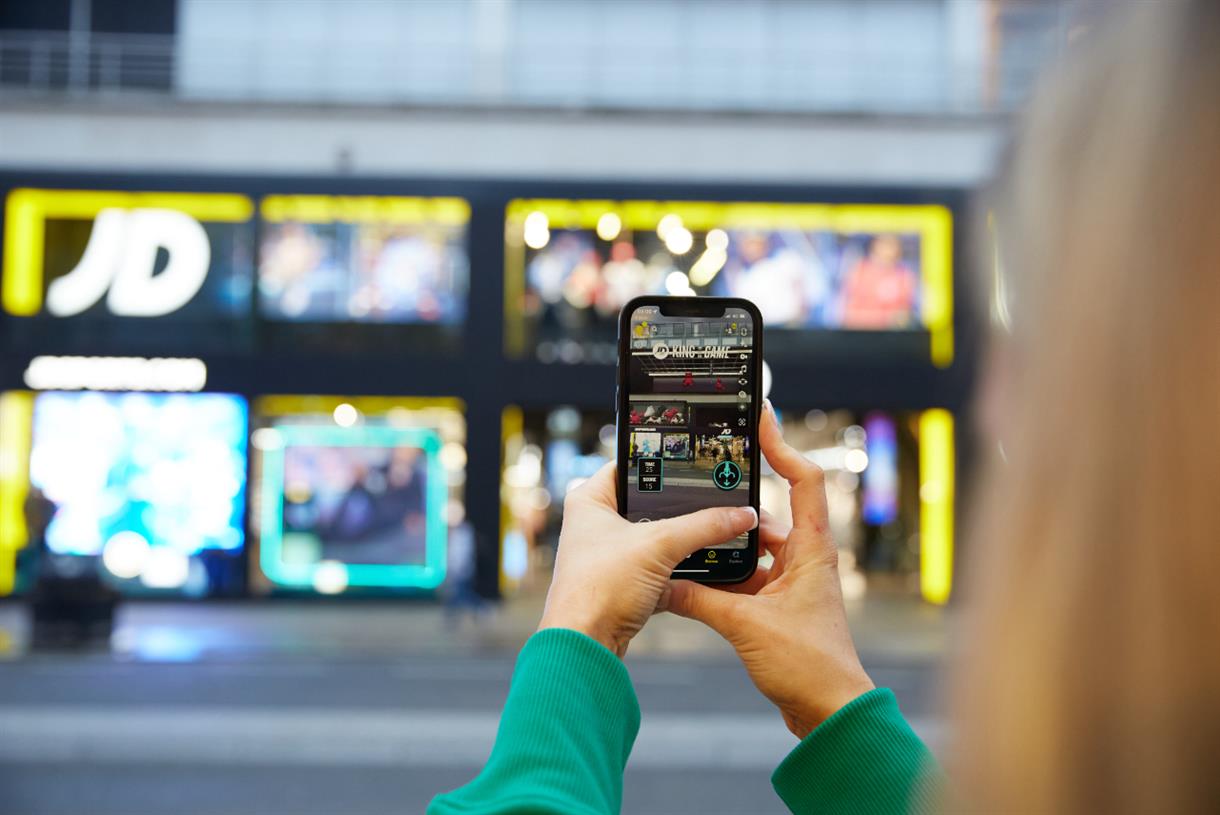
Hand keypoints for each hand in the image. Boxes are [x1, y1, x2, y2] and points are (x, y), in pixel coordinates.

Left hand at [539, 462, 757, 657]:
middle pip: (650, 504)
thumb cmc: (597, 589)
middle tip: (716, 497)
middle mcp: (596, 525)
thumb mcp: (658, 546)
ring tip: (718, 530)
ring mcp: (611, 556)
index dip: (661, 461)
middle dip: (683, 507)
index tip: (694, 460)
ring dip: (685, 541)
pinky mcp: (624, 584)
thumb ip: (704, 526)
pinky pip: (661, 569)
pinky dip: (683, 571)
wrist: (584, 646)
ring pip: (658, 539)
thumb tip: (739, 514)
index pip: (629, 464)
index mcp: (591, 500)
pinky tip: (709, 568)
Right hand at [667, 401, 874, 738]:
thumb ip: (700, 600)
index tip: (758, 420)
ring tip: (689, 535)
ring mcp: (792, 581)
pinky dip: (722, 576)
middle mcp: (804, 558)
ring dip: (724, 546)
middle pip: (767, 511)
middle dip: (733, 502)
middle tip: (702, 482)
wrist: (829, 710)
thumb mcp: (745, 626)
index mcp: (811, 549)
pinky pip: (746, 576)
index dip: (782, 445)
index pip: (803, 479)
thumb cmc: (810, 665)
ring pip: (752, 547)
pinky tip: (695, 580)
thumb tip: (664, 583)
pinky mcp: (779, 605)